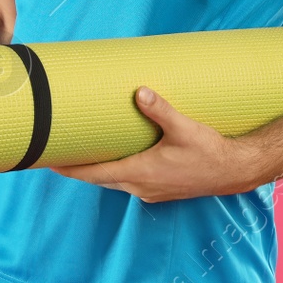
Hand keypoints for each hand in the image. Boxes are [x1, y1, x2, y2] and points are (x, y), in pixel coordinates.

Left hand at [51, 87, 263, 202]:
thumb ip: (161, 110)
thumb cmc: (210, 151)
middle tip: (58, 153)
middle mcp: (140, 186)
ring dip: (97, 170)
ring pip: (113, 181)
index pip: (94, 173)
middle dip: (78, 167)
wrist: (234, 171)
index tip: (48, 160)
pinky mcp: (159, 189)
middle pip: (99, 178)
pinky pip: (129, 182)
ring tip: (83, 153)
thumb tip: (140, 92)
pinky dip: (115, 171)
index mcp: (140, 172)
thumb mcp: (185, 128)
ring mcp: (150, 190)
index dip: (70, 168)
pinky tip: (118, 158)